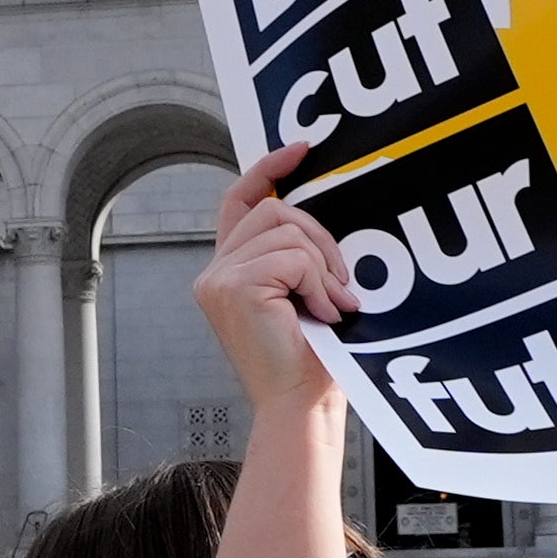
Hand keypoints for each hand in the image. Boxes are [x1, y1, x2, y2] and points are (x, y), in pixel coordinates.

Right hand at [192, 141, 357, 417]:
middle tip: (341, 283)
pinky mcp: (234, 288)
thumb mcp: (303, 296)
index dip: (267, 170)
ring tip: (334, 306)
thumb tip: (324, 216)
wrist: (300, 407)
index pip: (240, 201)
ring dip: (323, 268)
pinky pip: (292, 257)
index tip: (300, 150)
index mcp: (229, 271)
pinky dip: (318, 283)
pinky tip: (322, 314)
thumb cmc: (310, 361)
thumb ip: (299, 257)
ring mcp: (219, 280)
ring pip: (288, 233)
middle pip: (275, 211)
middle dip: (320, 239)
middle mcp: (215, 272)